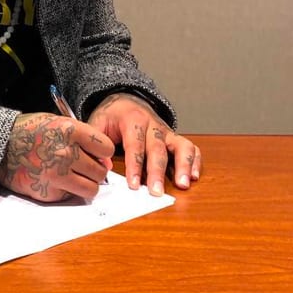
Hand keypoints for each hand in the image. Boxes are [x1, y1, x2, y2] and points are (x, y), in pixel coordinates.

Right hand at [0, 112, 114, 201]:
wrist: (0, 146)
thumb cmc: (30, 132)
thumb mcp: (57, 123)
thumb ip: (82, 138)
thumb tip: (104, 161)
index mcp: (71, 131)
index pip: (106, 148)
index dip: (102, 152)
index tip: (95, 154)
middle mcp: (66, 153)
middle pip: (100, 172)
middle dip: (94, 171)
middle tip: (82, 168)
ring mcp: (57, 174)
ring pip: (91, 189)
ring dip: (85, 185)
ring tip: (72, 177)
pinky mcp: (49, 191)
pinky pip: (71, 196)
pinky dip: (65, 190)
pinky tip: (53, 179)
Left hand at [86, 93, 201, 195]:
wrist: (126, 100)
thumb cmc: (112, 116)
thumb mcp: (97, 122)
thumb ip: (98, 142)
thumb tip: (103, 165)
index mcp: (133, 120)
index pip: (135, 145)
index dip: (134, 166)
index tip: (133, 185)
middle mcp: (153, 125)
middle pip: (158, 149)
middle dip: (157, 172)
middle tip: (157, 192)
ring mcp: (167, 132)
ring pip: (181, 146)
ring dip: (184, 166)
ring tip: (183, 185)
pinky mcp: (175, 138)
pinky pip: (190, 147)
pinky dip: (195, 161)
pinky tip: (193, 177)